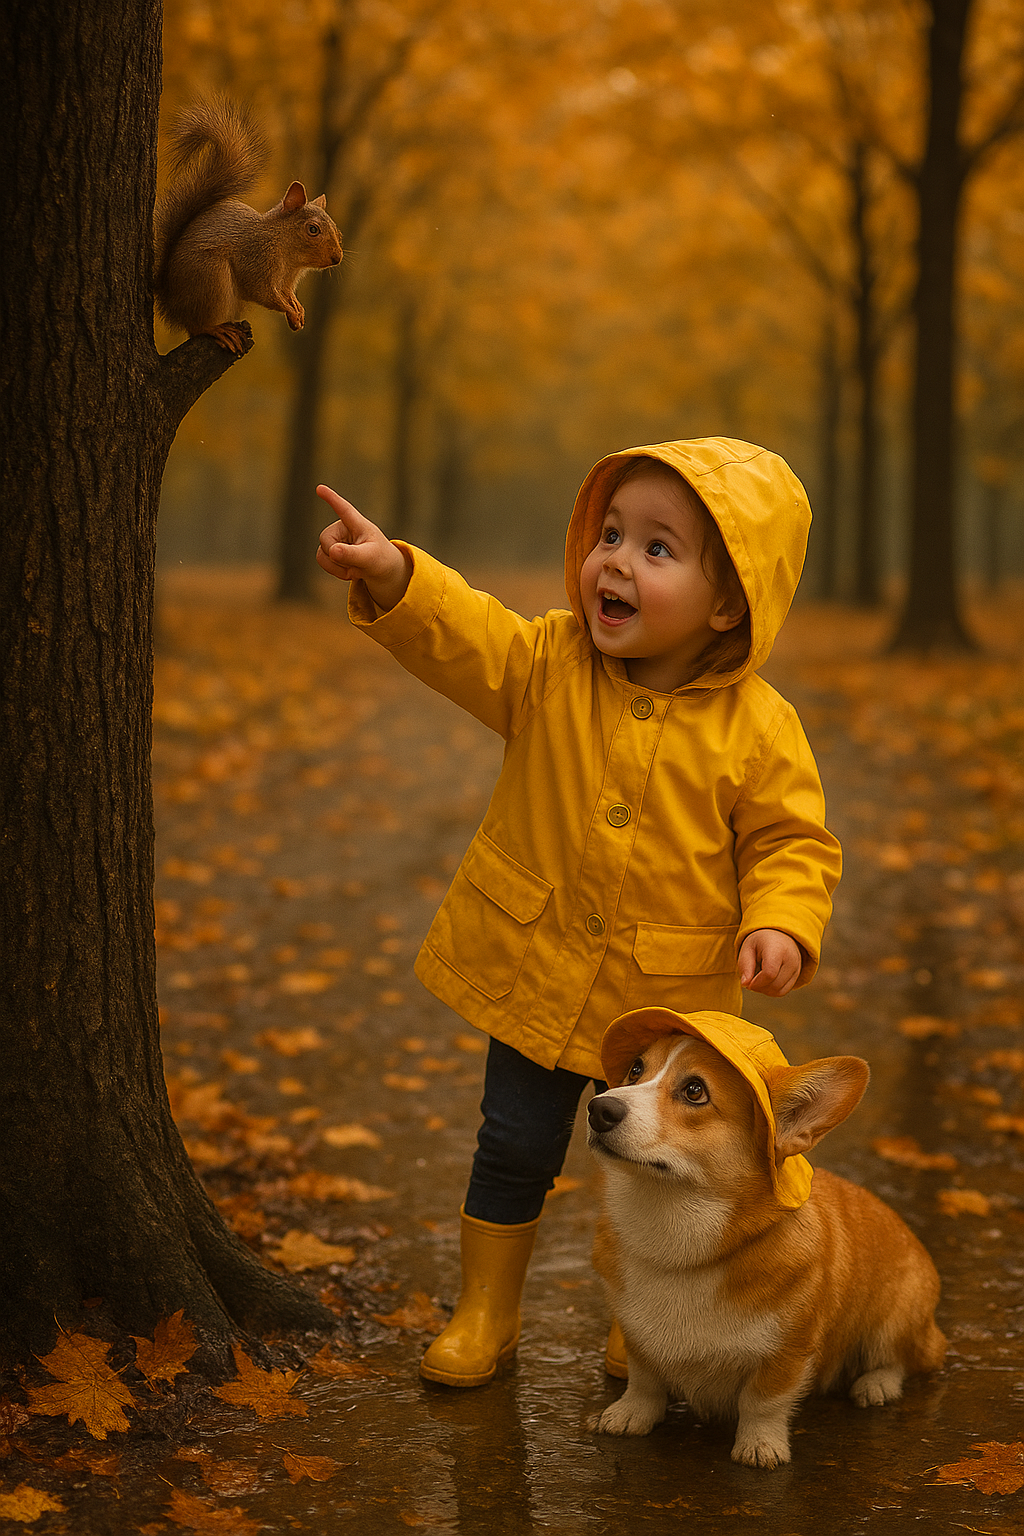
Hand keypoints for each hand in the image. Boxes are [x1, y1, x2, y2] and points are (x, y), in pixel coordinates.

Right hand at [315, 484, 411, 611]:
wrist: (381, 570)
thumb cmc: (380, 559)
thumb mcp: (370, 558)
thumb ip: (352, 555)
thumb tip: (333, 551)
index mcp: (357, 524)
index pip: (343, 508)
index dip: (331, 498)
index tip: (319, 487)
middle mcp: (342, 528)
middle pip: (326, 541)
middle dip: (339, 558)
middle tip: (358, 564)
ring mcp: (334, 539)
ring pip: (322, 554)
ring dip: (338, 567)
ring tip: (355, 568)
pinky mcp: (330, 550)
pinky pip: (322, 561)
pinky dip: (335, 571)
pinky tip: (349, 570)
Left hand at [737, 929, 802, 996]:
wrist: (778, 934)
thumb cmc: (760, 941)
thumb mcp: (747, 948)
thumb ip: (744, 966)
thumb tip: (745, 984)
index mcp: (777, 948)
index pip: (769, 973)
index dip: (756, 982)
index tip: (747, 981)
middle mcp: (791, 958)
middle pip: (774, 985)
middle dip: (758, 987)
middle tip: (750, 978)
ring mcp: (797, 968)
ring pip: (778, 991)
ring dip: (764, 990)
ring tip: (757, 978)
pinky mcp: (797, 975)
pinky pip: (782, 991)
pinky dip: (771, 990)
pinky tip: (765, 981)